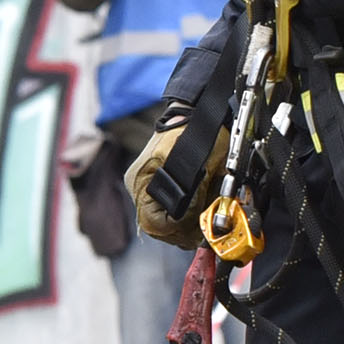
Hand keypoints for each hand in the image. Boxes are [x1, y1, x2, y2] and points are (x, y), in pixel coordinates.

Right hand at [127, 106, 210, 248]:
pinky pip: (167, 214)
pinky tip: (199, 209)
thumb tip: (192, 219)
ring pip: (163, 225)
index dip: (178, 228)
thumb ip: (193, 194)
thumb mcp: (199, 163)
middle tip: (204, 226)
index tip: (199, 223)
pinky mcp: (157, 188)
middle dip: (183, 230)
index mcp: (142, 182)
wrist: (197, 113)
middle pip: (157, 228)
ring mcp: (147, 189)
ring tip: (203, 215)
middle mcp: (139, 188)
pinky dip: (184, 217)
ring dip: (185, 225)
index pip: (153, 224)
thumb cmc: (196, 131)